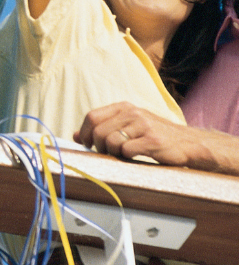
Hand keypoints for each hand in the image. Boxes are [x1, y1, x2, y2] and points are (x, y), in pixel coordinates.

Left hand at [75, 101, 215, 167]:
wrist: (189, 143)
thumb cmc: (154, 136)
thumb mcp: (128, 126)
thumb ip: (103, 128)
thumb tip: (75, 136)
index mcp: (124, 107)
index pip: (92, 116)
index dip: (85, 132)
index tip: (86, 145)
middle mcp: (132, 113)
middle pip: (98, 131)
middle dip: (98, 146)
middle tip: (108, 153)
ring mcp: (143, 125)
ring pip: (111, 141)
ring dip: (113, 153)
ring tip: (124, 155)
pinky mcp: (153, 141)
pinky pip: (127, 151)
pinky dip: (127, 157)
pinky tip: (136, 157)